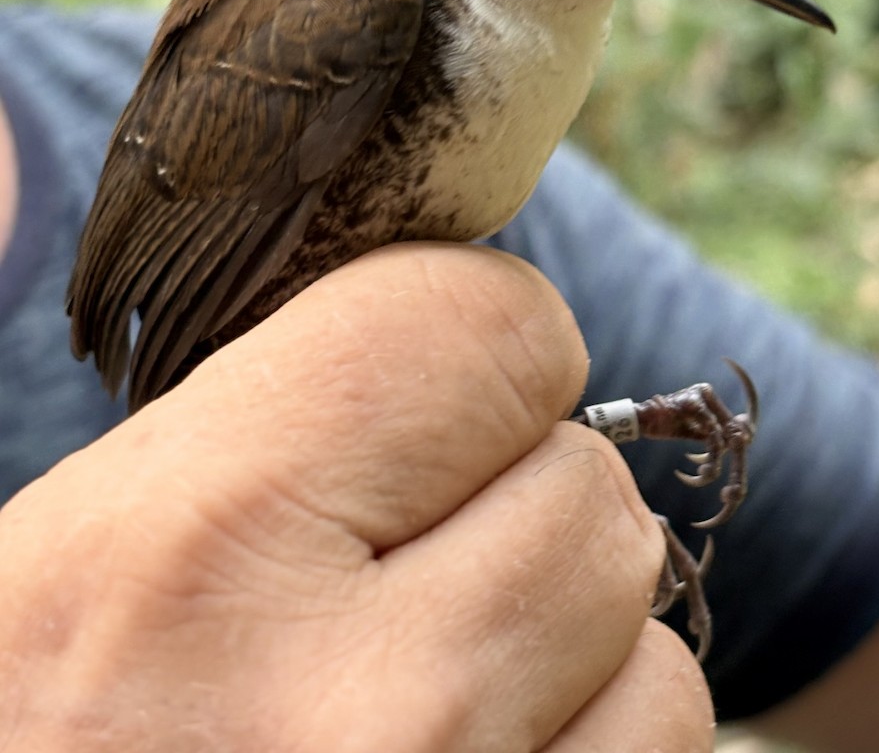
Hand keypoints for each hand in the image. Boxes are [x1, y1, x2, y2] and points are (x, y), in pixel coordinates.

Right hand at [0, 244, 712, 750]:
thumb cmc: (48, 714)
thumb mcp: (104, 529)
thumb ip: (301, 404)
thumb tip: (484, 337)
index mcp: (214, 538)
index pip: (495, 328)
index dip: (481, 344)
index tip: (443, 390)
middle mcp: (358, 709)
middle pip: (592, 489)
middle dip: (518, 501)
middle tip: (409, 559)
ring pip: (656, 656)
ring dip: (570, 651)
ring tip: (434, 683)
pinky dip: (587, 746)